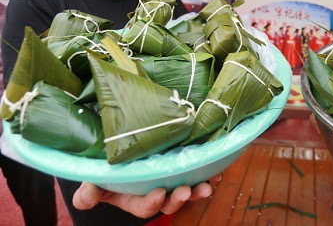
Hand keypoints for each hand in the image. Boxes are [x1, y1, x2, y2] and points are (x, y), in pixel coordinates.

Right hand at [72, 178, 216, 217]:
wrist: (118, 154)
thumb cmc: (105, 171)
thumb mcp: (92, 181)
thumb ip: (88, 193)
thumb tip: (87, 197)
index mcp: (136, 200)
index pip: (147, 206)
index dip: (153, 202)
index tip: (157, 193)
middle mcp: (157, 192)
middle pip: (170, 201)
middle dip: (179, 198)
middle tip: (185, 191)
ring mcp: (172, 180)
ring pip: (187, 189)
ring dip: (197, 189)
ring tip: (206, 187)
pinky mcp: (182, 167)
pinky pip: (198, 173)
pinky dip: (209, 173)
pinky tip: (217, 171)